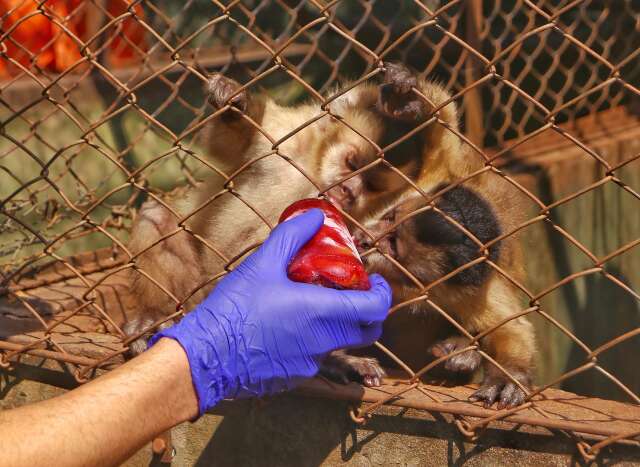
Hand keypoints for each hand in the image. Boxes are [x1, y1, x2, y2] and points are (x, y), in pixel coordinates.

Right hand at [149, 209, 391, 414]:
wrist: (205, 356)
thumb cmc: (234, 308)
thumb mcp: (262, 263)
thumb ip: (292, 236)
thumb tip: (315, 216)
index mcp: (321, 312)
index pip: (375, 308)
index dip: (384, 294)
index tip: (377, 281)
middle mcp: (323, 342)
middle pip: (368, 331)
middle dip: (369, 312)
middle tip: (353, 293)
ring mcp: (310, 363)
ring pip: (341, 344)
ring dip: (340, 325)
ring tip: (314, 305)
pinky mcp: (295, 378)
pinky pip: (316, 357)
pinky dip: (315, 340)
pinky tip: (288, 327)